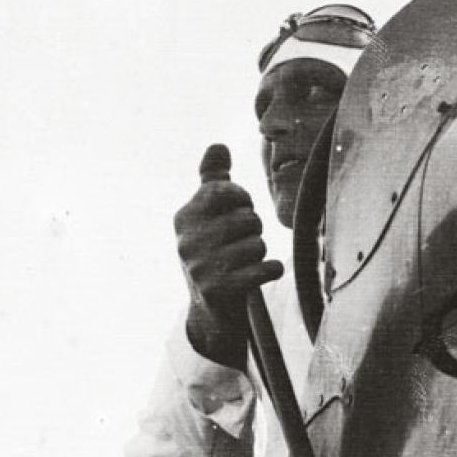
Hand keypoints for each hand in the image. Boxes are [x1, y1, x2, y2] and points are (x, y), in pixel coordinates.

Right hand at [174, 144, 282, 369]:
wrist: (210, 311)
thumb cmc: (214, 253)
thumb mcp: (208, 216)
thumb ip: (214, 181)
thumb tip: (218, 146)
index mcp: (184, 218)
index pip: (227, 192)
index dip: (242, 202)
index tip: (235, 216)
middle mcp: (187, 241)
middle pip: (248, 219)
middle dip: (253, 232)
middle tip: (240, 247)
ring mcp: (201, 267)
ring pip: (259, 244)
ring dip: (260, 254)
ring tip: (243, 264)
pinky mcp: (220, 290)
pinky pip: (267, 268)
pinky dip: (271, 270)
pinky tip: (260, 275)